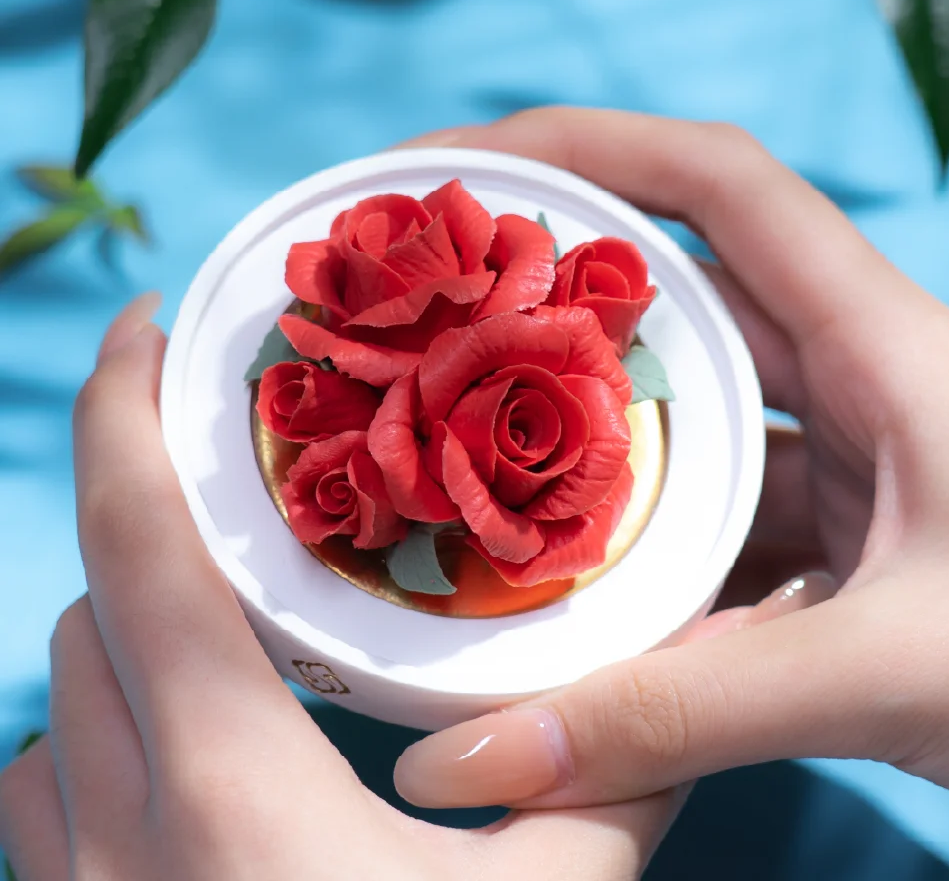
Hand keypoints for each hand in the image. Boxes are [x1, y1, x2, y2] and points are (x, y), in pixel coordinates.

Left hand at [0, 295, 686, 880]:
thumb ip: (609, 779)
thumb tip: (675, 681)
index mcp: (227, 796)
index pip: (140, 546)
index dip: (124, 413)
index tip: (144, 327)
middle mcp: (112, 835)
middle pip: (92, 610)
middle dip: (157, 536)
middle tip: (247, 510)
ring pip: (54, 702)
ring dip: (126, 648)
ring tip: (225, 643)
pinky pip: (35, 791)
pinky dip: (91, 744)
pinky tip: (172, 765)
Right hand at [391, 107, 948, 810]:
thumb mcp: (893, 669)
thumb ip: (689, 714)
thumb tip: (479, 752)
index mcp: (884, 344)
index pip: (720, 185)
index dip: (589, 146)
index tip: (465, 166)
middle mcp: (858, 379)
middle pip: (679, 285)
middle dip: (553, 278)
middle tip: (430, 303)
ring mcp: (846, 459)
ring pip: (687, 407)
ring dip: (586, 419)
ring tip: (468, 429)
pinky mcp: (839, 537)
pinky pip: (711, 506)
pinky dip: (636, 528)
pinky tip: (569, 568)